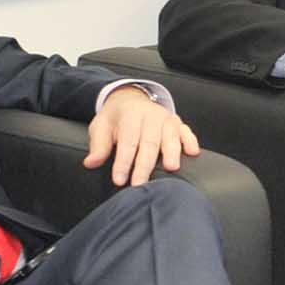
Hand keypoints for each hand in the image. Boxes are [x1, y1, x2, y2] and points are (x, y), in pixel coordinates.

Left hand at [84, 85, 200, 185]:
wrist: (131, 99)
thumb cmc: (116, 118)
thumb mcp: (101, 127)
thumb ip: (98, 145)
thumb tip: (91, 162)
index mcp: (130, 115)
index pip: (127, 141)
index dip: (123, 162)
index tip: (119, 180)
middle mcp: (151, 115)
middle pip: (149, 142)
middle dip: (144, 165)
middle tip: (140, 184)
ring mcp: (167, 118)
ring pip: (170, 137)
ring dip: (172, 152)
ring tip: (171, 168)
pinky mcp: (178, 123)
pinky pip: (187, 132)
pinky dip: (190, 141)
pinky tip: (193, 152)